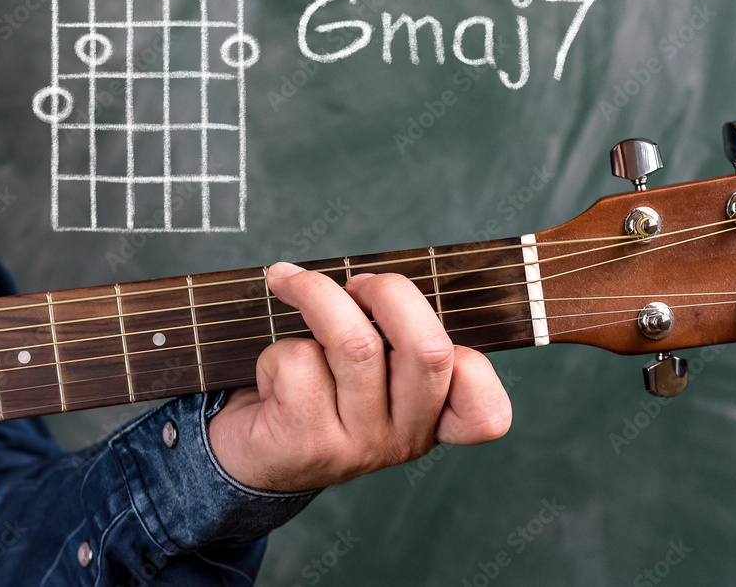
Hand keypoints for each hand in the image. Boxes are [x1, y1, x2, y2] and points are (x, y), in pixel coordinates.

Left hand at [208, 262, 511, 491]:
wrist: (249, 456)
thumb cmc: (317, 390)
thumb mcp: (368, 367)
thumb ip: (391, 333)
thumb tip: (375, 281)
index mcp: (432, 419)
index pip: (486, 414)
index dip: (475, 366)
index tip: (428, 324)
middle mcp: (404, 439)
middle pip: (428, 351)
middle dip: (388, 292)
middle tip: (356, 282)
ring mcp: (357, 445)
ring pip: (355, 344)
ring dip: (317, 296)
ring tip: (293, 286)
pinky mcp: (306, 442)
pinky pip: (300, 362)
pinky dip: (277, 347)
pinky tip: (272, 369)